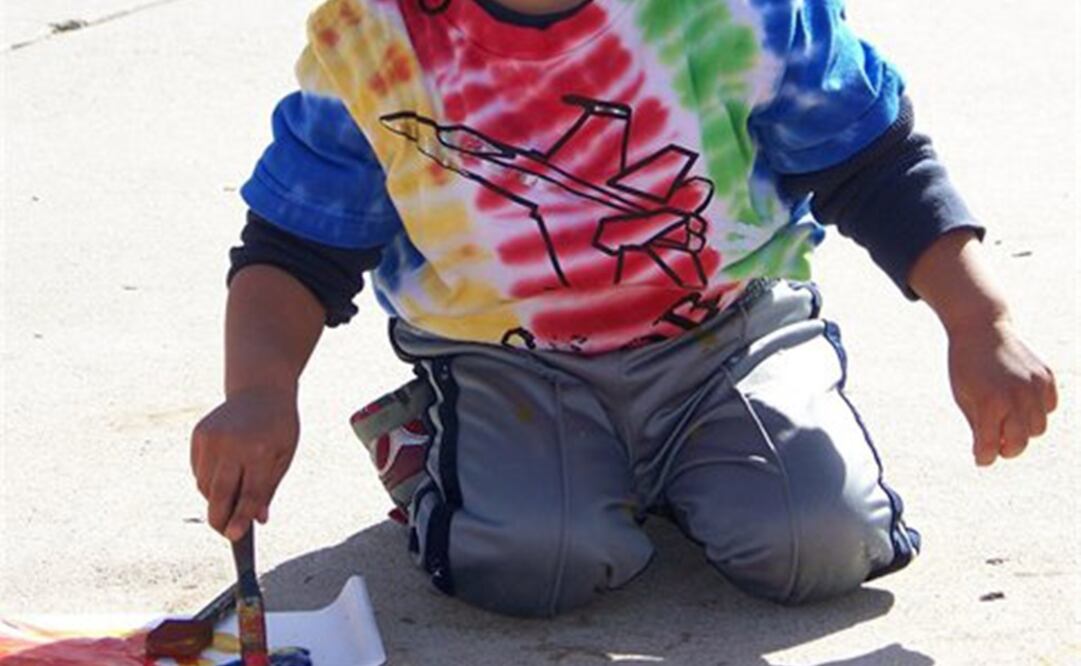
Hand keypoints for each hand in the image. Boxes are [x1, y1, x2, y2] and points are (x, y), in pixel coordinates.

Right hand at [190, 386, 299, 539]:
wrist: (260, 390)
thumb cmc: (278, 426)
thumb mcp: (283, 456)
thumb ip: (268, 488)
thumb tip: (257, 519)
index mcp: (259, 451)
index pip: (248, 494)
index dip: (241, 518)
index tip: (234, 537)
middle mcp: (232, 444)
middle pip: (219, 494)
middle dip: (220, 518)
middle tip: (225, 532)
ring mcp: (212, 438)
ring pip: (205, 485)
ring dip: (216, 498)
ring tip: (232, 494)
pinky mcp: (199, 435)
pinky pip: (198, 471)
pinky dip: (208, 479)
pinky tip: (224, 471)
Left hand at [947, 318, 1056, 465]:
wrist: (980, 329)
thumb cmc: (965, 366)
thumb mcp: (963, 397)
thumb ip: (978, 427)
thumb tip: (987, 455)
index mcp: (990, 403)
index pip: (991, 446)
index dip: (984, 458)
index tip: (980, 459)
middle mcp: (1017, 396)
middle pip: (1020, 442)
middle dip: (1006, 448)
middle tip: (995, 444)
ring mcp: (1035, 386)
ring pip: (1038, 428)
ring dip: (1023, 431)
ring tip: (1006, 422)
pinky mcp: (1046, 377)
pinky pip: (1049, 408)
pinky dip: (1037, 412)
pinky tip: (1020, 404)